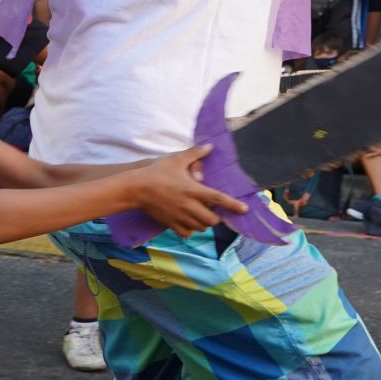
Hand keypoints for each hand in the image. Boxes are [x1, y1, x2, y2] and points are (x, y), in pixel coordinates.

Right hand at [131, 145, 248, 235]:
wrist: (135, 188)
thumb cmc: (157, 172)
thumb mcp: (176, 159)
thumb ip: (195, 154)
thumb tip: (209, 146)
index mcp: (193, 190)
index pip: (219, 199)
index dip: (234, 205)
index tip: (244, 209)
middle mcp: (189, 206)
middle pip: (212, 219)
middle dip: (216, 216)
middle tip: (214, 210)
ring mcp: (180, 217)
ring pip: (200, 227)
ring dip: (204, 222)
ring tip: (202, 214)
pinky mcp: (170, 224)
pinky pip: (186, 233)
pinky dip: (191, 230)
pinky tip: (189, 222)